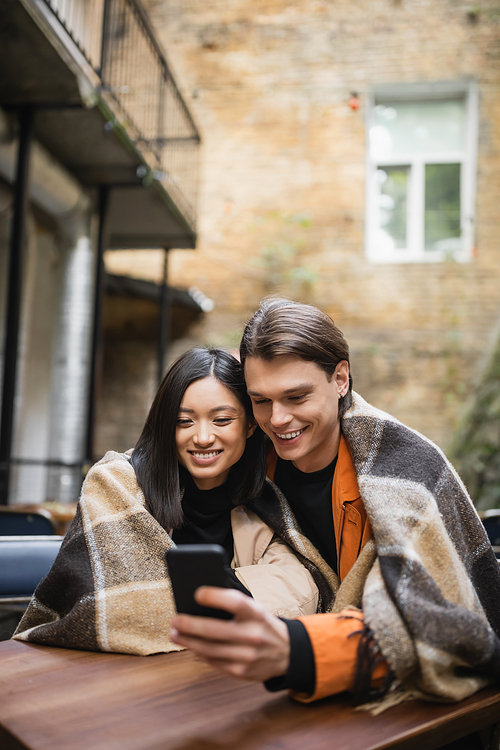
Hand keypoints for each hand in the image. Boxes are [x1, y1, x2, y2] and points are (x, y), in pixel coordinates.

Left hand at [170, 586, 290, 681]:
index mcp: (257, 614)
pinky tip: (190, 646)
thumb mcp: (255, 610)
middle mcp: (253, 635)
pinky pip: (214, 662)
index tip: (197, 593)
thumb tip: (199, 600)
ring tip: (175, 634)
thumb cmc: (262, 625)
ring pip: (210, 649)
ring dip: (188, 641)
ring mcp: (247, 656)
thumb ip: (233, 604)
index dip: (215, 597)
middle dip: (190, 625)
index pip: (235, 602)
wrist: (286, 653)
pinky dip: (199, 654)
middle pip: (215, 630)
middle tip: (175, 620)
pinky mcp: (242, 672)